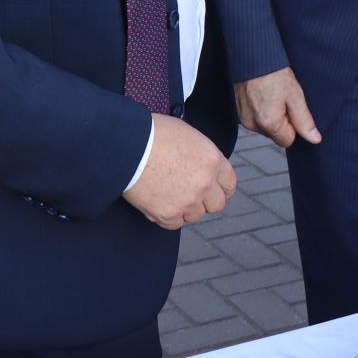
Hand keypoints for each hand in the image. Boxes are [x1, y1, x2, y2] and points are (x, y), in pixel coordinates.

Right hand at [123, 114, 237, 229]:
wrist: (128, 146)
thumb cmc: (154, 134)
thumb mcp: (188, 135)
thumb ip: (202, 154)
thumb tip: (202, 165)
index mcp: (213, 161)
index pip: (229, 184)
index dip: (222, 189)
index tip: (215, 191)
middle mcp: (205, 184)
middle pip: (216, 204)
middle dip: (206, 201)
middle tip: (191, 195)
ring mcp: (187, 201)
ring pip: (195, 216)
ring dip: (186, 208)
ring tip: (170, 195)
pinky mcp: (167, 214)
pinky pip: (175, 224)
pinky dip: (168, 216)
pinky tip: (159, 202)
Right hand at [235, 67, 321, 148]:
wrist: (253, 55)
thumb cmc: (274, 72)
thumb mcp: (296, 96)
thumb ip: (304, 121)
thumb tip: (314, 139)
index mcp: (268, 123)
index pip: (288, 141)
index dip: (294, 126)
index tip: (292, 108)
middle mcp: (252, 124)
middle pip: (275, 134)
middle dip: (282, 121)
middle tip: (283, 98)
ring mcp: (243, 118)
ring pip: (265, 126)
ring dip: (271, 115)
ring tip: (272, 93)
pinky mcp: (238, 110)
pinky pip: (255, 118)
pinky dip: (261, 109)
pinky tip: (263, 93)